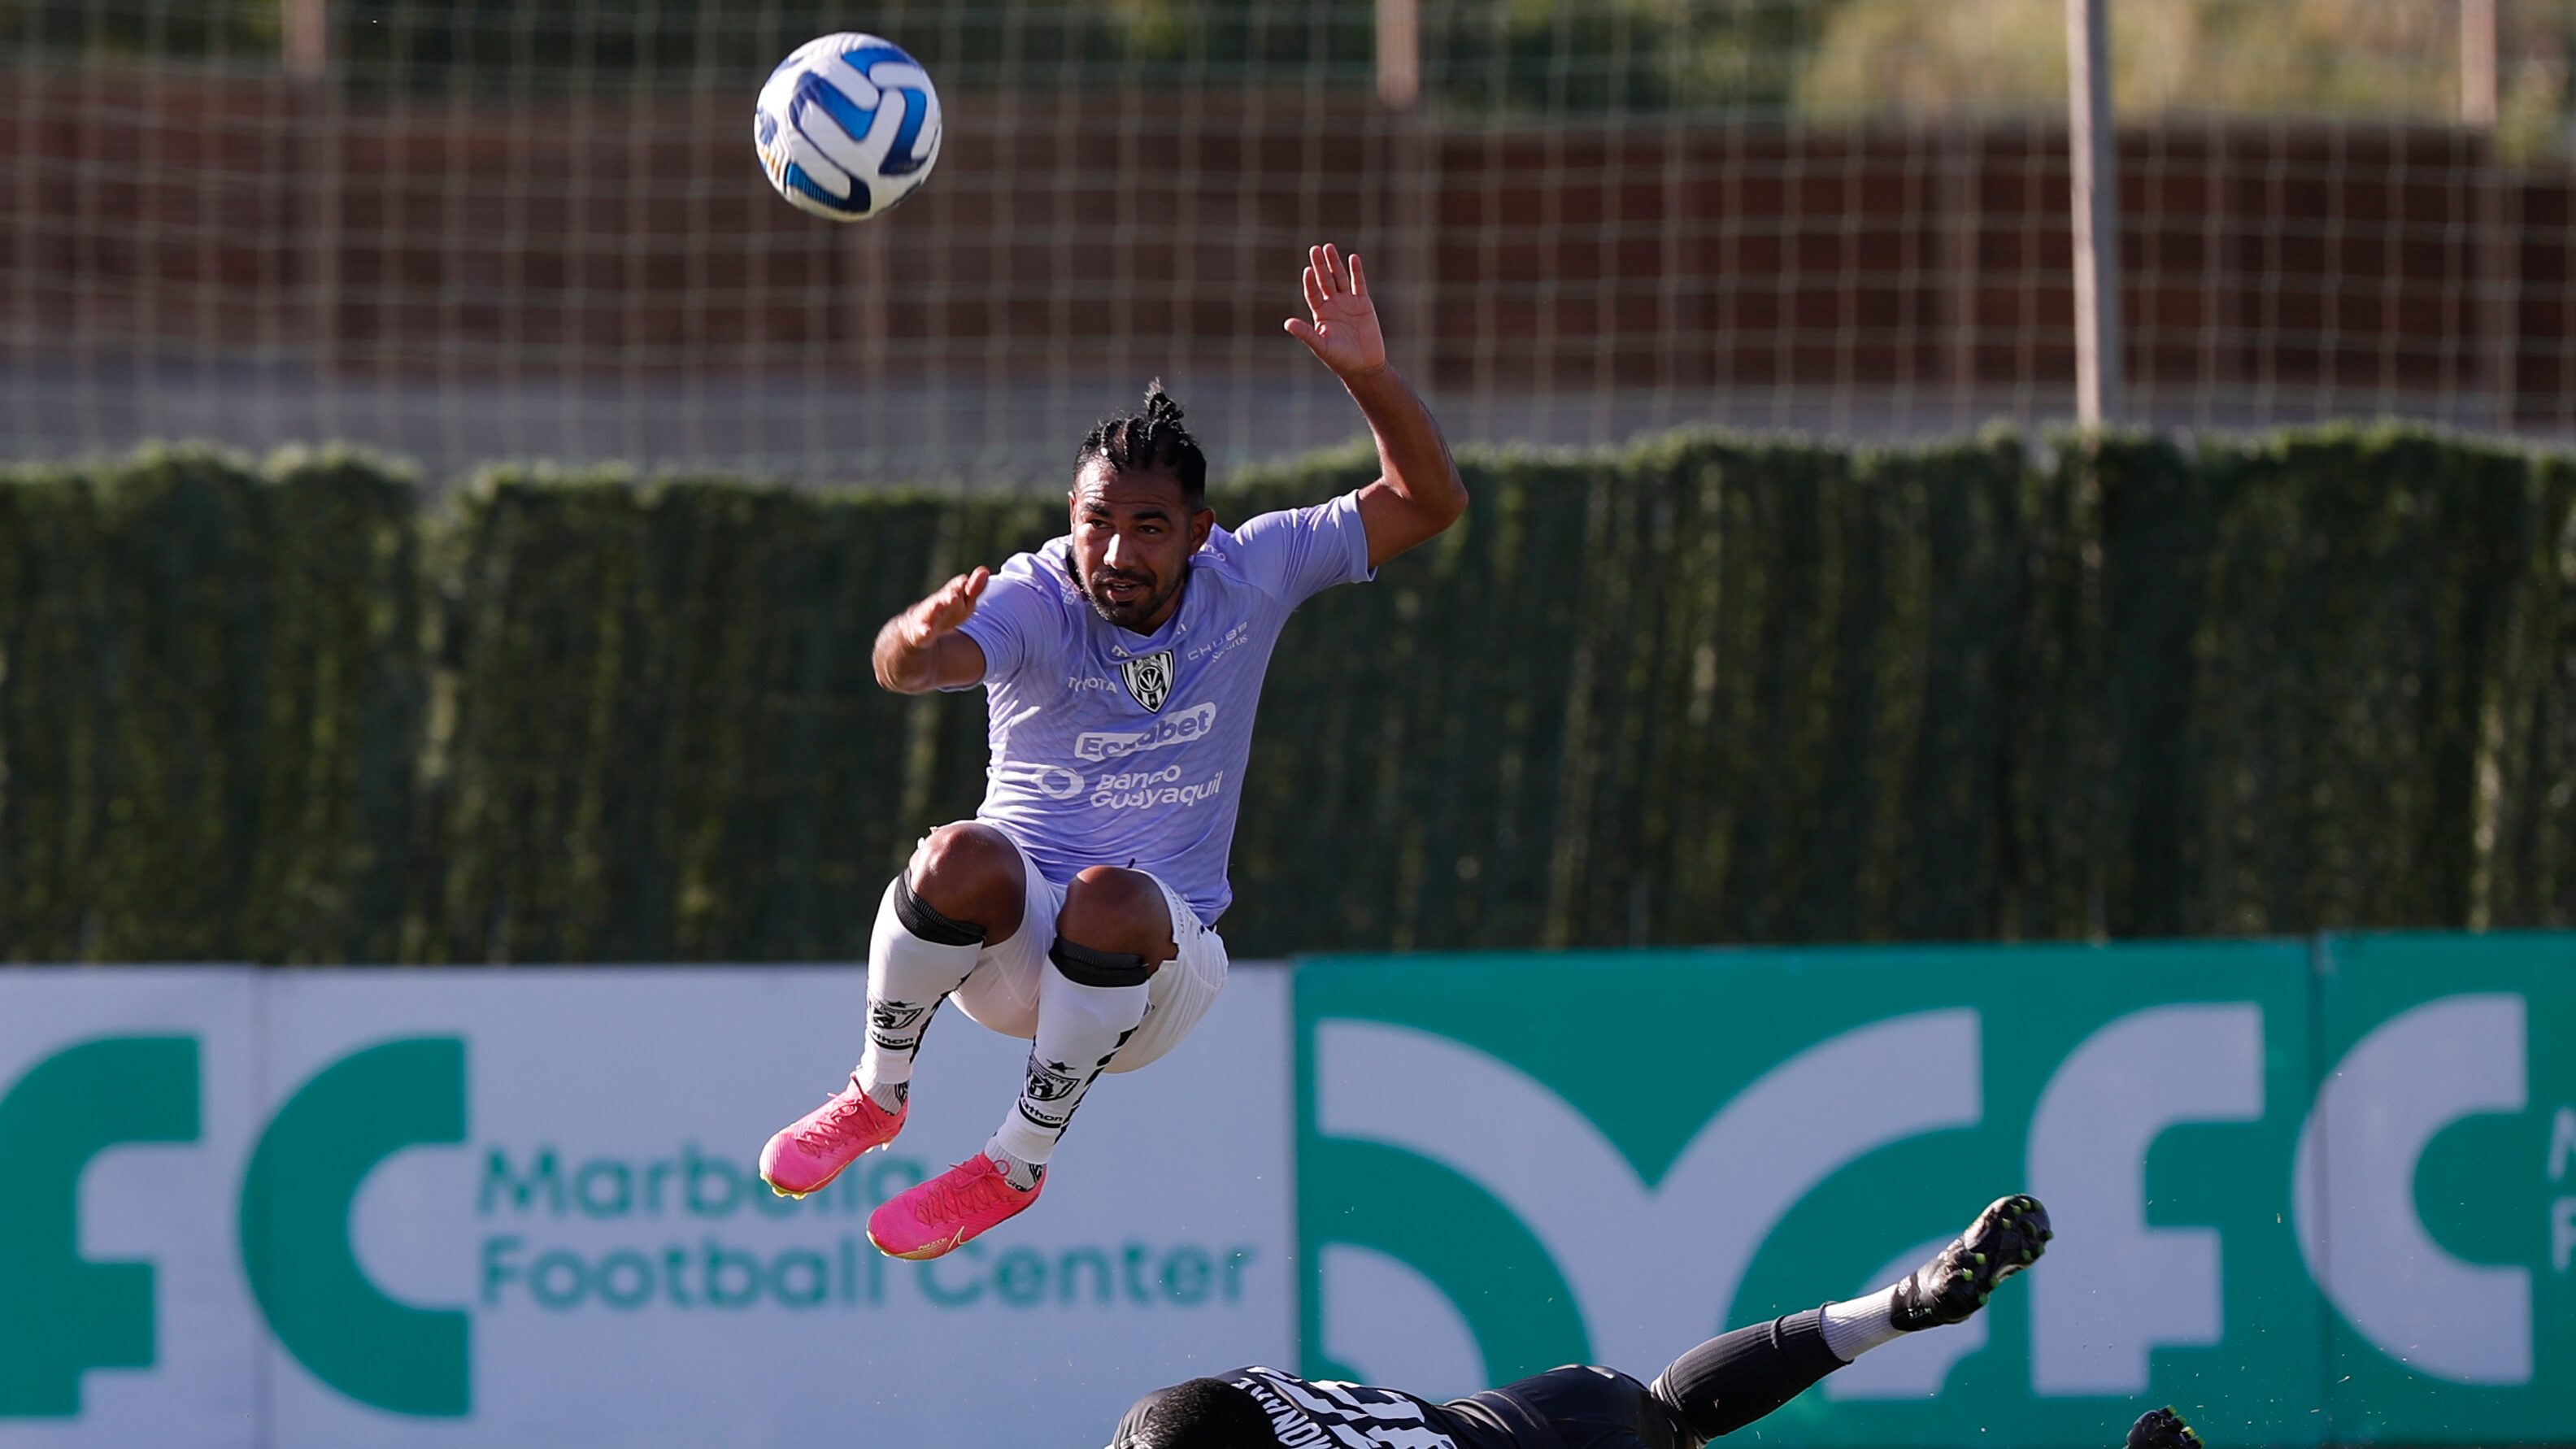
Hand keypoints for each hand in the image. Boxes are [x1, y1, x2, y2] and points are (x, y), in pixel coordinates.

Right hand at [901, 567, 987, 647]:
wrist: (917, 631)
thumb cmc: (946, 614)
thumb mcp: (964, 604)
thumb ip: (974, 589)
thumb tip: (985, 570)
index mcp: (948, 596)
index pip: (954, 588)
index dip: (958, 585)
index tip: (964, 580)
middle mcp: (936, 604)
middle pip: (941, 598)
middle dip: (947, 596)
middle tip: (954, 595)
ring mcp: (926, 617)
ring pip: (929, 612)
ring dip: (933, 609)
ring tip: (938, 605)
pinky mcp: (919, 632)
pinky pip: (921, 632)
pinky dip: (924, 631)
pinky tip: (927, 631)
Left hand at [1283, 243, 1386, 379]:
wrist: (1364, 367)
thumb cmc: (1340, 359)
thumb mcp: (1321, 346)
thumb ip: (1306, 333)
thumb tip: (1287, 324)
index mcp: (1320, 314)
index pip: (1312, 292)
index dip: (1310, 281)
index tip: (1308, 270)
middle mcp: (1332, 305)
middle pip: (1324, 281)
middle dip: (1320, 265)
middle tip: (1314, 249)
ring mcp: (1348, 303)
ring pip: (1340, 278)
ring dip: (1334, 263)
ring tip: (1328, 247)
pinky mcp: (1363, 304)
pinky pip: (1359, 284)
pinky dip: (1356, 271)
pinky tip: (1352, 258)